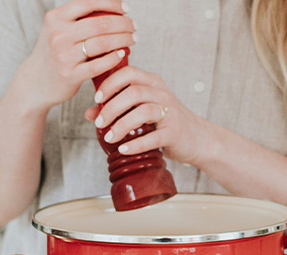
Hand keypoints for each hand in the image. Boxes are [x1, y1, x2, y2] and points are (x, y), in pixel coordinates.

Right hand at [24, 0, 135, 109]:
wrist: (36, 82)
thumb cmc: (54, 53)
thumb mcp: (57, 29)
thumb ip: (77, 18)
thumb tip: (110, 6)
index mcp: (56, 18)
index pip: (88, 3)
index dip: (111, 3)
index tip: (126, 9)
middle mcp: (58, 34)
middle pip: (100, 24)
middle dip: (123, 24)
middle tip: (134, 27)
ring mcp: (63, 55)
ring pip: (102, 43)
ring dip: (123, 40)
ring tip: (132, 39)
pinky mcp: (70, 75)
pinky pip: (98, 64)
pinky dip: (113, 58)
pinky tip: (122, 54)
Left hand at [85, 65, 207, 164]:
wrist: (196, 139)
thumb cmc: (164, 122)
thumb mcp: (141, 110)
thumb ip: (117, 109)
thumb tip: (89, 114)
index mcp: (152, 83)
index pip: (128, 73)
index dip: (110, 84)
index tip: (97, 98)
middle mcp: (162, 93)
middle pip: (133, 92)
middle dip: (111, 107)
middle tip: (99, 123)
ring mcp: (170, 112)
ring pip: (143, 112)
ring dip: (121, 125)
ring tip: (108, 138)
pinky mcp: (174, 132)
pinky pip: (153, 137)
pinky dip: (136, 144)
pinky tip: (123, 149)